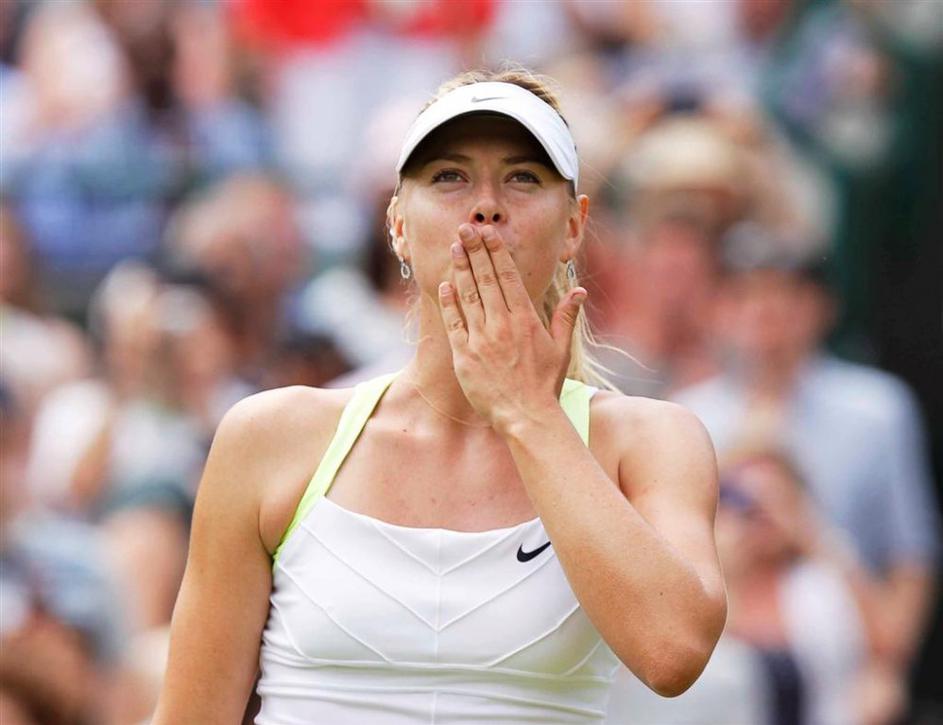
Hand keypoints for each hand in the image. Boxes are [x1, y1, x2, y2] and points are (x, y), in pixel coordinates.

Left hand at [438, 223, 586, 435]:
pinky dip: (449, 302)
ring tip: (454, 247)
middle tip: (464, 227)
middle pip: (485, 278)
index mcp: (525, 318)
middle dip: (474, 249)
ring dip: (460, 268)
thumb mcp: (561, 348)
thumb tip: (579, 293)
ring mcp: (481, 338)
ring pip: (468, 295)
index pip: (507, 275)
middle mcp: (502, 324)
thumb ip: (566, 317)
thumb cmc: (545, 384)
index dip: (496, 250)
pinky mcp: (464, 355)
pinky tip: (446, 284)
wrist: (526, 416)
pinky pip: (454, 322)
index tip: (487, 231)